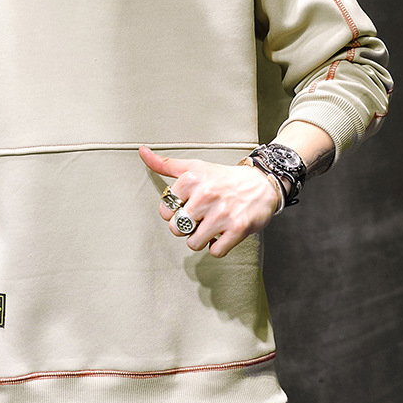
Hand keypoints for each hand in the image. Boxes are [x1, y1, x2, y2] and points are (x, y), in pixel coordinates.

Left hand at [138, 145, 280, 257]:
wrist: (260, 183)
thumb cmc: (223, 178)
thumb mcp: (193, 167)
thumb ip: (165, 164)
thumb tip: (142, 151)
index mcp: (191, 179)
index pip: (164, 211)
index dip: (174, 213)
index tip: (186, 207)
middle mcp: (206, 195)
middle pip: (176, 229)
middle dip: (186, 228)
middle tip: (199, 218)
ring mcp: (222, 213)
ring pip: (193, 243)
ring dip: (201, 239)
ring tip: (210, 226)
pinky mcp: (237, 229)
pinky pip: (215, 252)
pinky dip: (218, 247)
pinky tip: (222, 234)